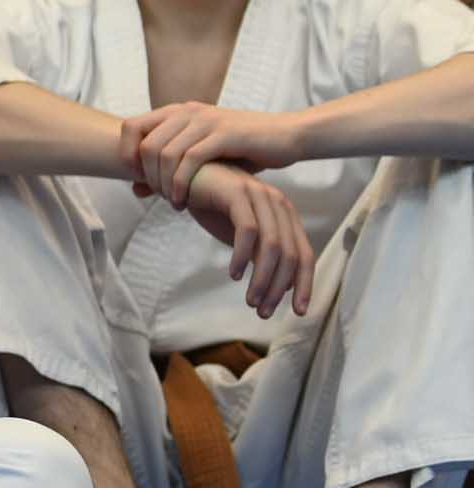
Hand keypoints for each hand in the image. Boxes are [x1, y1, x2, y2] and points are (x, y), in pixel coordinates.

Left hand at [121, 103, 305, 204]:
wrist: (288, 136)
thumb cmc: (243, 150)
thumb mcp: (202, 158)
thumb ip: (169, 171)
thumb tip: (136, 190)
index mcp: (177, 112)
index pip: (130, 126)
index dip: (126, 153)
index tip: (138, 179)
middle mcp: (187, 111)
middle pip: (145, 144)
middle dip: (148, 177)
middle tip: (160, 198)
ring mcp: (206, 121)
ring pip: (165, 153)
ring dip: (164, 184)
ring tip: (174, 202)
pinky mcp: (224, 134)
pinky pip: (190, 159)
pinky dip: (182, 183)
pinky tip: (185, 201)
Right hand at [173, 162, 314, 322]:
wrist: (181, 175)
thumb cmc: (212, 205)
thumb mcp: (240, 233)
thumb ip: (260, 254)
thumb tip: (277, 288)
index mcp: (285, 215)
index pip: (304, 255)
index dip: (304, 285)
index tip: (297, 312)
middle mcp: (279, 204)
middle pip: (291, 255)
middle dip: (278, 288)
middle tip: (263, 311)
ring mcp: (260, 196)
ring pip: (272, 246)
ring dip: (262, 278)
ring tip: (250, 300)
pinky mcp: (238, 193)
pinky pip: (247, 231)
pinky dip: (243, 256)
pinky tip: (234, 274)